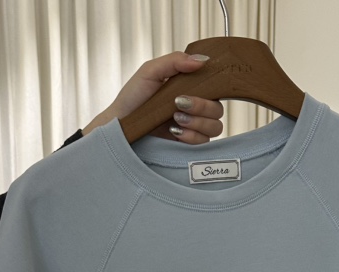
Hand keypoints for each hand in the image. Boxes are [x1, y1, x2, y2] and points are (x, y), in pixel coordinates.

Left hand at [82, 52, 223, 144]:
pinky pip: (203, 142)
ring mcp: (193, 127)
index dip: (212, 89)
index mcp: (191, 88)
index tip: (194, 87)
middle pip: (218, 110)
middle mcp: (196, 108)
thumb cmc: (133, 98)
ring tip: (175, 118)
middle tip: (178, 103)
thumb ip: (175, 61)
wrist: (120, 124)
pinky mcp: (189, 144)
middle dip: (201, 107)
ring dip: (197, 122)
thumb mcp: (150, 71)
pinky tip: (174, 132)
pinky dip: (191, 136)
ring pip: (215, 127)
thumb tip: (202, 60)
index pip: (216, 89)